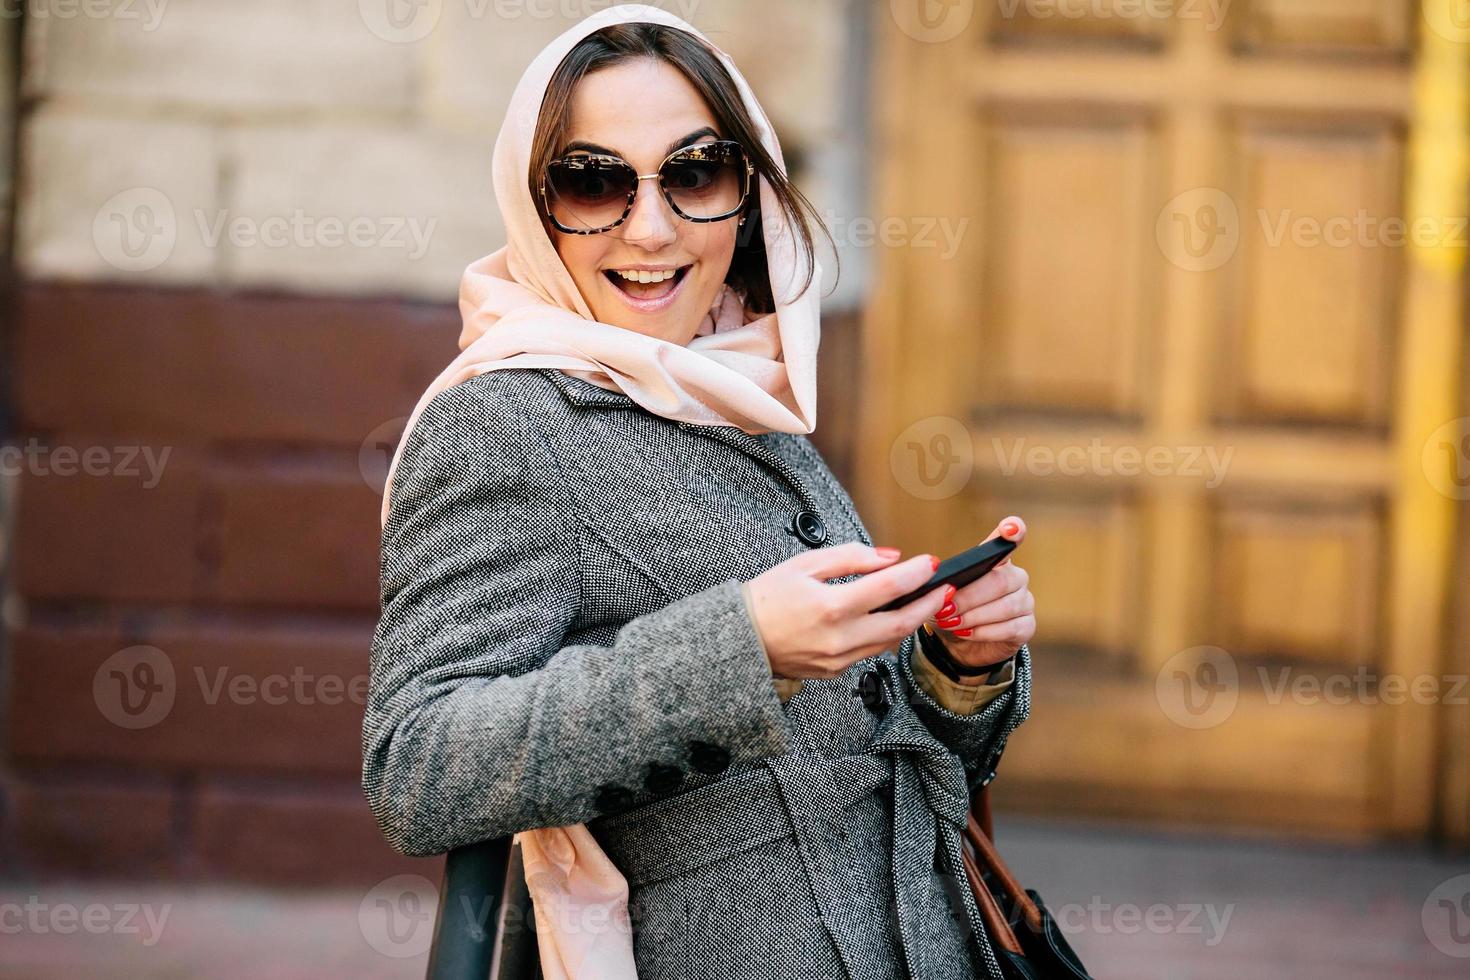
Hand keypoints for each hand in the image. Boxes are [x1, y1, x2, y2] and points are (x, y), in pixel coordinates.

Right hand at [745, 542, 954, 679]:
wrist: (741, 639)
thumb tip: (889, 558)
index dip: (916, 573)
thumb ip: (851, 558)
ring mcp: (839, 660)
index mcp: (832, 607)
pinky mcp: (836, 672)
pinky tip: (889, 618)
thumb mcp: (805, 564)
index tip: (930, 562)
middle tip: (944, 589)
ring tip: (924, 601)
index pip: (889, 587)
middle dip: (929, 605)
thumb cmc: (768, 597)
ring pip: (890, 641)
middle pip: (902, 623)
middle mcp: (840, 638)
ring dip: (911, 621)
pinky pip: (869, 652)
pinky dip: (884, 634)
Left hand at [930, 516, 1034, 683]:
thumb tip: (942, 584)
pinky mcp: (1027, 626)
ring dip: (974, 616)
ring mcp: (1025, 602)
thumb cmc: (951, 610)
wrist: (958, 643)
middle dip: (969, 597)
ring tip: (951, 623)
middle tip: (945, 609)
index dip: (1014, 530)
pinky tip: (966, 633)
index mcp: (997, 560)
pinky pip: (1011, 628)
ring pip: (1006, 607)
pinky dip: (984, 632)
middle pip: (1000, 581)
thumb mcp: (941, 592)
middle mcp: (1016, 577)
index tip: (1009, 529)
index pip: (1012, 537)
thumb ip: (945, 582)